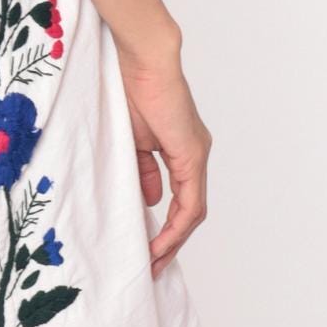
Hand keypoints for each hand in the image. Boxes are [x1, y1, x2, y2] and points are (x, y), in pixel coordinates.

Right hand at [116, 38, 211, 277]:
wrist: (141, 59)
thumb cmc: (130, 89)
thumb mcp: (131, 140)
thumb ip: (143, 170)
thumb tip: (150, 200)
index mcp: (180, 151)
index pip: (180, 200)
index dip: (167, 228)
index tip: (148, 250)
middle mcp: (195, 155)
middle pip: (190, 212)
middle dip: (171, 242)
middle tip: (152, 266)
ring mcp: (197, 155)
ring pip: (193, 211)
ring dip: (174, 240)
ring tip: (154, 261)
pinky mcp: (192, 153)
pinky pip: (190, 202)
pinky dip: (177, 226)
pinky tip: (161, 241)